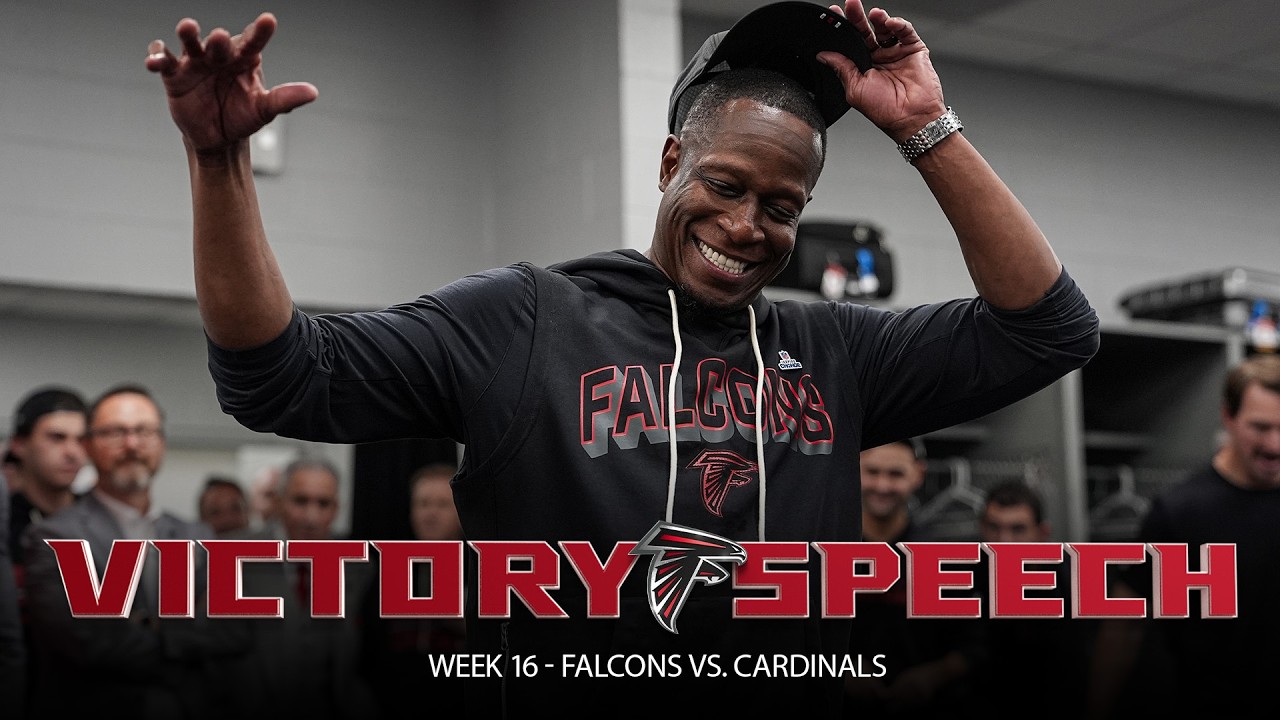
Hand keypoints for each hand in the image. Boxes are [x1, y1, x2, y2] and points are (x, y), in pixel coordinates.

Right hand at [145, 13, 316, 154]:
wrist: (218, 137)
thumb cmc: (243, 116)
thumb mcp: (265, 109)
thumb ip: (286, 99)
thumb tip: (313, 93)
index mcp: (245, 59)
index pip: (254, 41)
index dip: (261, 31)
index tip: (269, 21)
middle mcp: (220, 55)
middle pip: (220, 41)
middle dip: (220, 39)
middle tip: (222, 38)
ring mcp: (196, 62)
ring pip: (190, 42)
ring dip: (189, 34)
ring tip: (188, 27)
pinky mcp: (174, 74)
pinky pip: (163, 61)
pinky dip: (157, 57)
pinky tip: (154, 60)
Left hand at [816, 1, 945, 141]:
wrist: (912, 118)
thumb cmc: (884, 110)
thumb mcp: (855, 89)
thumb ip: (841, 68)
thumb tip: (823, 55)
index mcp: (863, 67)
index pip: (850, 42)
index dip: (843, 29)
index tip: (833, 15)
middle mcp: (879, 58)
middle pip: (866, 31)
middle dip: (857, 17)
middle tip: (851, 4)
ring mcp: (896, 52)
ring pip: (885, 28)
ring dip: (878, 18)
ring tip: (874, 14)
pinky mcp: (914, 49)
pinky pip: (905, 31)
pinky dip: (898, 24)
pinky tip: (891, 23)